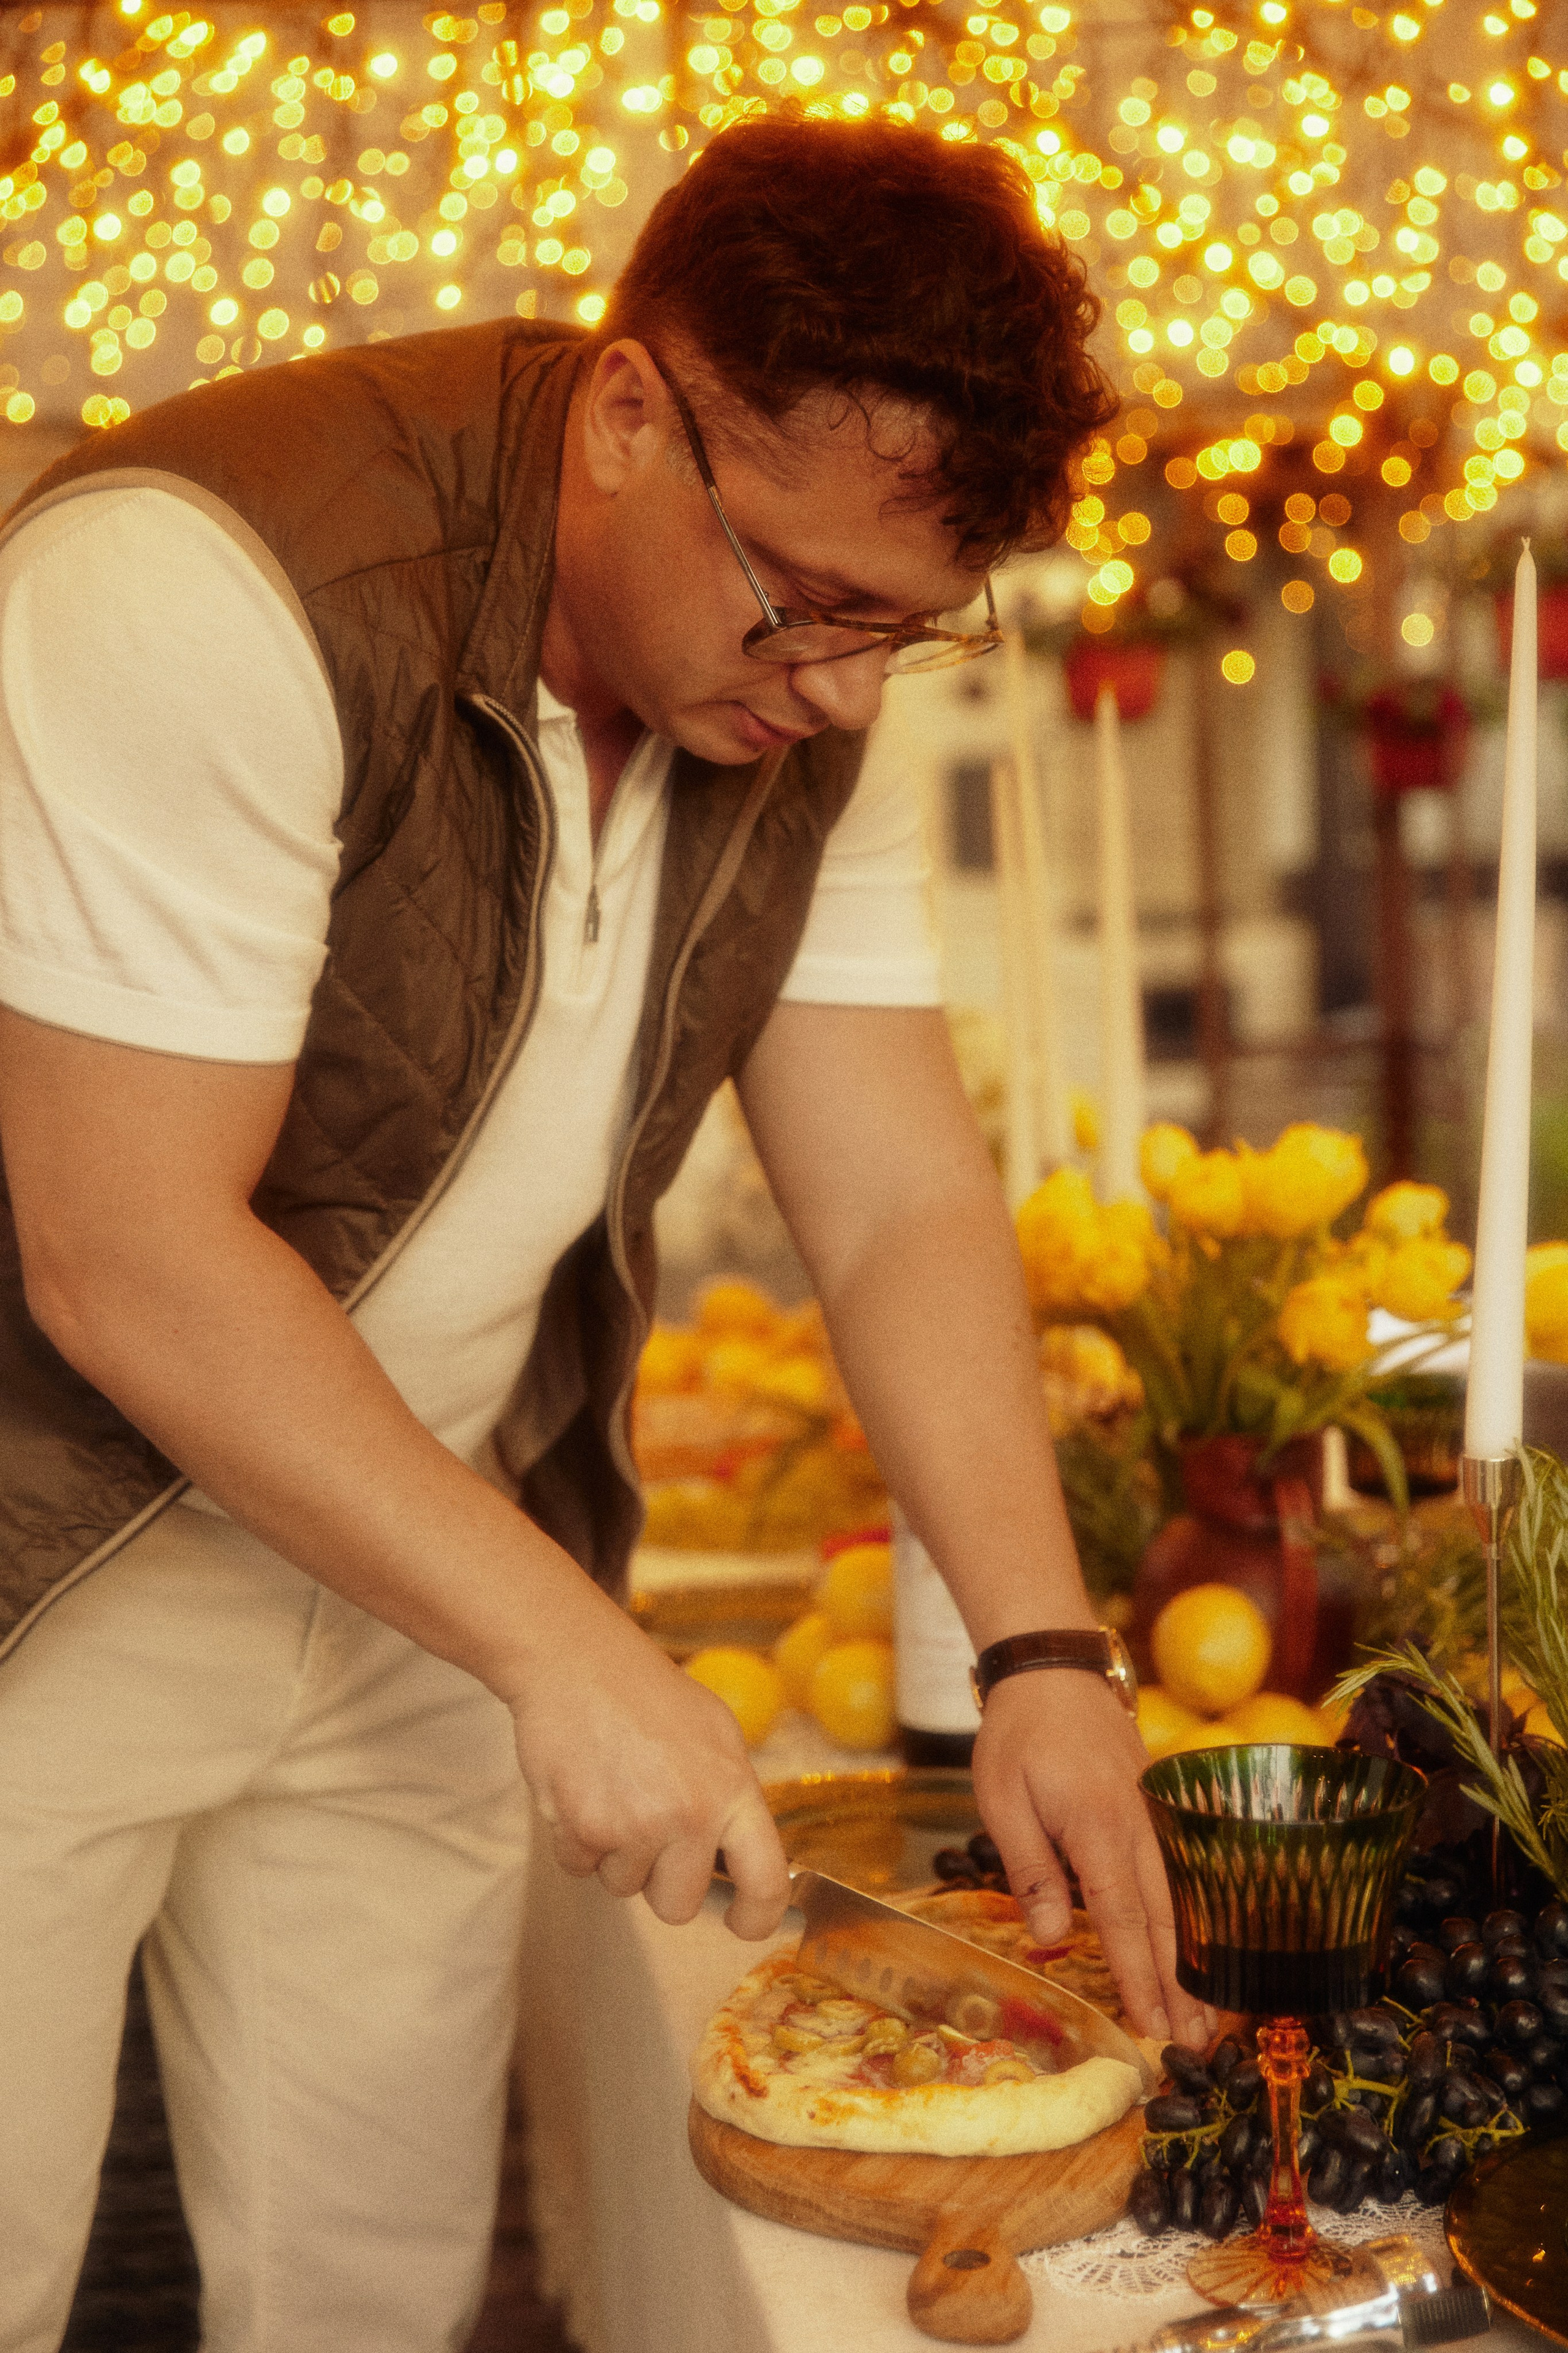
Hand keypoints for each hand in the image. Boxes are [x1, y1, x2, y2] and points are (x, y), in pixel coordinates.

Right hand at [509, 1605, 791, 1940]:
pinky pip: (579, 1868)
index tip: (742, 1923)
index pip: (765, 1881)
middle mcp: (690, 1816)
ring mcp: (634, 1827)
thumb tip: (742, 1856)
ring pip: (623, 1887)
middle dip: (659, 1878)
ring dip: (614, 1853)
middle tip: (647, 1825)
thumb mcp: (716, 1735)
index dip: (757, 1917)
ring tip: (613, 1790)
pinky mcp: (583, 1829)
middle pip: (677, 1904)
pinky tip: (583, 1788)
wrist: (577, 1662)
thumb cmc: (647, 1695)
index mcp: (732, 1791)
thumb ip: (731, 1798)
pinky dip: (576, 1840)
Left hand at [971, 1669, 1208, 2049]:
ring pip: (1178, 1898)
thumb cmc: (1018, 1734)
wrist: (1054, 1670)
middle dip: (1181, 1984)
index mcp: (1098, 1826)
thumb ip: (1031, 1867)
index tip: (1154, 2026)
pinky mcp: (1153, 1809)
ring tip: (1207, 2013)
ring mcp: (1151, 1815)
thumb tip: (1054, 1937)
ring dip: (1191, 1958)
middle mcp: (1136, 1825)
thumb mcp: (1002, 1798)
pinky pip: (1175, 1872)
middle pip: (1164, 1917)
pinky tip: (1195, 1949)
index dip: (1139, 1976)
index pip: (1124, 1918)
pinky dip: (1188, 1917)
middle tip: (1198, 2043)